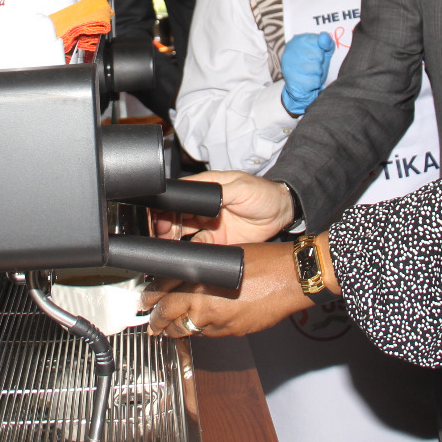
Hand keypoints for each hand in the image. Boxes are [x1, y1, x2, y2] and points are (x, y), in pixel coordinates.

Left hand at [143, 241, 320, 337]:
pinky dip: (197, 331)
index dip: (150, 298)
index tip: (145, 301)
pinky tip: (195, 329)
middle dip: (156, 321)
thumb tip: (184, 277)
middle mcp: (205, 304)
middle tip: (150, 323)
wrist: (290, 278)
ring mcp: (218, 322)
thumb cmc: (264, 262)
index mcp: (200, 281)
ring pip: (186, 329)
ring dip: (174, 330)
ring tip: (166, 331)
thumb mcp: (224, 257)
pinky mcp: (231, 332)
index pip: (164, 292)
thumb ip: (201, 268)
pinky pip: (207, 335)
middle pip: (169, 316)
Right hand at [150, 171, 292, 245]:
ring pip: (183, 233)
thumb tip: (199, 196)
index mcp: (206, 188)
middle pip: (176, 215)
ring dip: (173, 239)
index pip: (179, 195)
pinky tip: (188, 253)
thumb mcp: (242, 188)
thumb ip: (219, 193)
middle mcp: (204, 207)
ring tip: (169, 243)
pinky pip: (199, 248)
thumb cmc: (264, 194)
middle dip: (164, 224)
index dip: (166, 204)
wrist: (283, 214)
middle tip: (161, 232)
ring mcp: (210, 225)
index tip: (158, 214)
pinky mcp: (218, 241)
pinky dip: (191, 252)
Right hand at [279, 33, 334, 114]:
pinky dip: (315, 83)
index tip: (316, 55)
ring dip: (318, 73)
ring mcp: (289, 66)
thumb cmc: (312, 66)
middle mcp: (290, 51)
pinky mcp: (291, 81)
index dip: (322, 50)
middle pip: (319, 55)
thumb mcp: (323, 51)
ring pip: (317, 68)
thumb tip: (324, 38)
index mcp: (297, 40)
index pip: (319, 41)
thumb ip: (326, 42)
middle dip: (320, 63)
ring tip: (311, 74)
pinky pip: (314, 81)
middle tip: (313, 66)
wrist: (301, 87)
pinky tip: (308, 82)